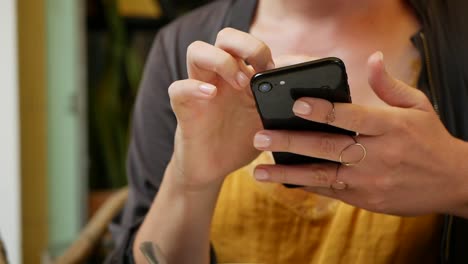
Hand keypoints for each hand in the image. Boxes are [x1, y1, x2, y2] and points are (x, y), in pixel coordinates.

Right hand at [168, 28, 274, 189]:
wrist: (214, 169)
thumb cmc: (241, 141)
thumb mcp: (268, 122)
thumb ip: (281, 105)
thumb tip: (308, 94)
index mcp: (241, 75)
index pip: (249, 43)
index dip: (268, 49)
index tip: (283, 69)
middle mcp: (220, 76)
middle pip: (225, 37)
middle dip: (246, 44)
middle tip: (263, 68)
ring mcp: (200, 89)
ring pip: (197, 50)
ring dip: (221, 61)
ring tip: (240, 83)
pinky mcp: (184, 108)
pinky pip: (179, 88)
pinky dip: (194, 87)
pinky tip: (211, 95)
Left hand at [252, 51, 467, 215]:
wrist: (454, 182)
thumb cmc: (431, 140)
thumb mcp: (418, 106)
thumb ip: (389, 85)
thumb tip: (372, 58)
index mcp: (390, 127)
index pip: (350, 116)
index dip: (322, 110)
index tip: (296, 104)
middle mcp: (378, 155)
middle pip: (328, 147)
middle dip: (291, 142)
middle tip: (260, 137)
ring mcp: (370, 180)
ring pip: (323, 176)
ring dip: (288, 173)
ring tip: (259, 171)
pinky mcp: (366, 199)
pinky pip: (331, 192)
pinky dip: (306, 186)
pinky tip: (284, 182)